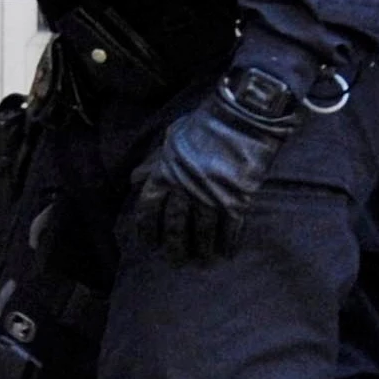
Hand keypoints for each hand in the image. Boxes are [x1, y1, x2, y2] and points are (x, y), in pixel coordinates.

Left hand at [127, 69, 305, 261]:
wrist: (243, 116)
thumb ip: (155, 161)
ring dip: (200, 249)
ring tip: (201, 262)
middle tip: (175, 262)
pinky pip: (229, 228)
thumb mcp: (173, 136)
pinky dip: (227, 243)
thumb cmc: (207, 122)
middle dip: (173, 247)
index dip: (147, 228)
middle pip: (174, 226)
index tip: (149, 243)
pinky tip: (226, 253)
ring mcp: (211, 196)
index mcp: (166, 172)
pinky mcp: (236, 200)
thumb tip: (134, 179)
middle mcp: (184, 189)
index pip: (148, 207)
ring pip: (201, 232)